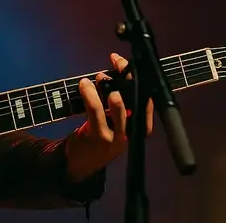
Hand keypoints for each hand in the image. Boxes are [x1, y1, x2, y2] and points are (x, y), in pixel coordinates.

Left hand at [64, 53, 153, 183]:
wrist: (80, 165)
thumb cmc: (96, 138)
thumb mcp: (109, 122)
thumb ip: (111, 104)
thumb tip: (105, 75)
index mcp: (137, 126)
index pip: (145, 99)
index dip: (138, 77)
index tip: (121, 60)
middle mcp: (131, 132)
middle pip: (137, 100)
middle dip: (128, 77)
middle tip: (117, 62)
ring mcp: (116, 136)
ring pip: (117, 106)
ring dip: (107, 87)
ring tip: (97, 76)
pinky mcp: (100, 138)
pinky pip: (96, 112)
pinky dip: (90, 96)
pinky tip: (85, 86)